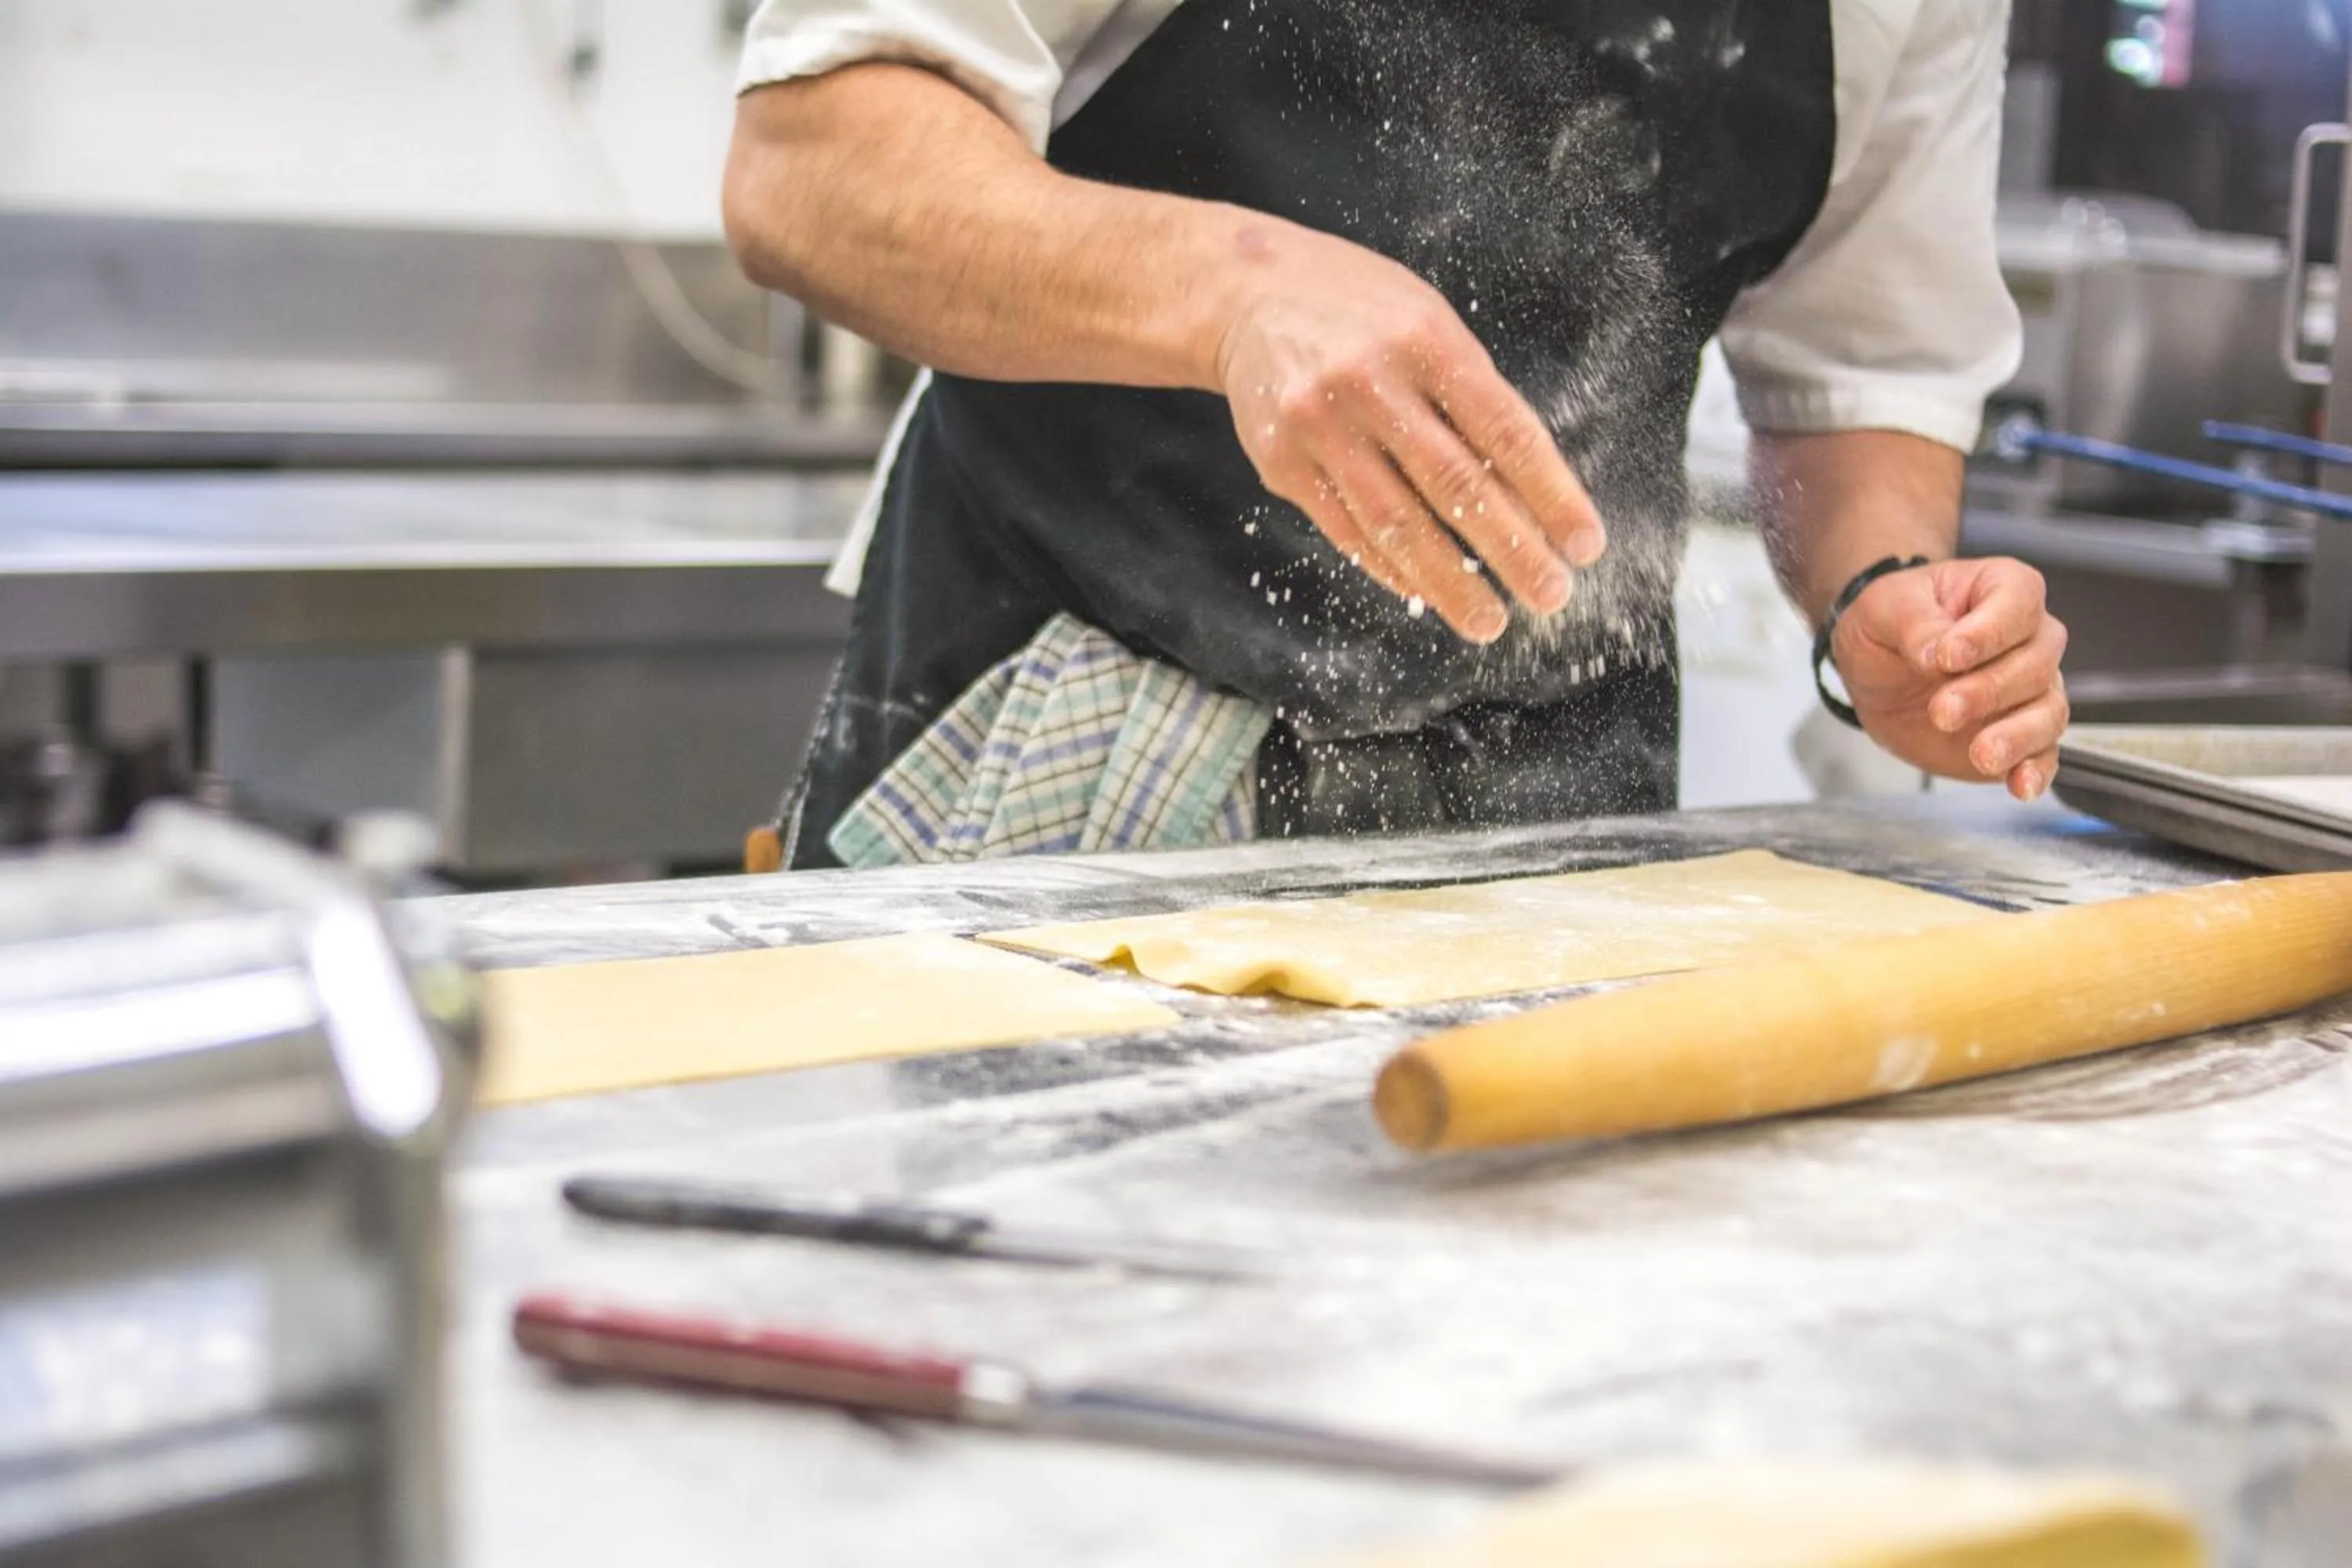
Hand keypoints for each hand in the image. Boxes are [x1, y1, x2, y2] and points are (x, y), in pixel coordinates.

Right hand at [1211, 220, 1604, 642]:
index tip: (1586, 546)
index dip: (1552, 496)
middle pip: (1455, 486)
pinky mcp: (1283, 463)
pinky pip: (1346, 531)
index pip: (1506, 432)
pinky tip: (1425, 591)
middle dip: (1511, 551)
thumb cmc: (1363, 312)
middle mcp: (1371, 384)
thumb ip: (1473, 401)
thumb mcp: (1430, 327)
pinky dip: (1391, 568)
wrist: (1250, 294)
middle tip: (1550, 597)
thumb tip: (1527, 498)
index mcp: (1427, 341)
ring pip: (1396, 523)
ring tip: (1488, 620)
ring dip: (1449, 582)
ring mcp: (1321, 427)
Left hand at [1832, 557, 2069, 799]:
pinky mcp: (2019, 735)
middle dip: (1989, 691)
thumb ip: (1914, 623)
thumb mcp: (1884, 607)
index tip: (1948, 656)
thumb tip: (1936, 651)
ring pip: (2049, 712)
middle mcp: (2030, 637)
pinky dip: (2035, 772)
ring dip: (2017, 736)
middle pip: (2035, 664)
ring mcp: (2030, 689)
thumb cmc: (1892, 621)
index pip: (2017, 602)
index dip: (1987, 632)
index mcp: (2002, 589)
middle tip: (1941, 710)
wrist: (1876, 666)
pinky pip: (2044, 754)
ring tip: (1982, 754)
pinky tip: (2020, 786)